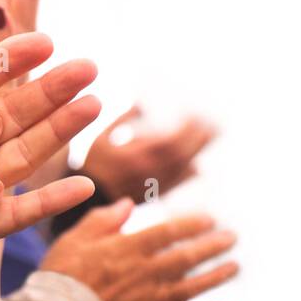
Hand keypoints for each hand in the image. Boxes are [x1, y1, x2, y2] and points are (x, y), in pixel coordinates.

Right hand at [41, 199, 237, 300]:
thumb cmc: (60, 278)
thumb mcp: (75, 239)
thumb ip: (103, 220)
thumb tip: (127, 203)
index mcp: (129, 248)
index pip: (170, 232)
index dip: (193, 224)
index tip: (210, 219)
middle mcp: (146, 273)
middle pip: (188, 257)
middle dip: (213, 246)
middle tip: (232, 238)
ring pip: (193, 287)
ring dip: (217, 276)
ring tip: (234, 267)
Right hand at [83, 106, 218, 202]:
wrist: (86, 198)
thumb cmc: (93, 165)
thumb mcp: (102, 137)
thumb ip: (124, 120)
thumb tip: (143, 101)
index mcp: (136, 157)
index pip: (170, 142)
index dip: (186, 129)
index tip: (196, 114)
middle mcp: (148, 173)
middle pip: (182, 155)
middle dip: (199, 138)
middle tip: (214, 124)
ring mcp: (152, 186)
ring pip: (182, 170)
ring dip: (197, 153)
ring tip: (208, 138)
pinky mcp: (152, 196)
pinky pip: (176, 185)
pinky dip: (188, 175)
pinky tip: (195, 168)